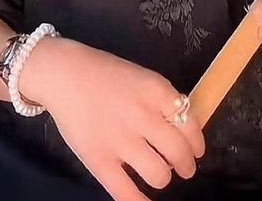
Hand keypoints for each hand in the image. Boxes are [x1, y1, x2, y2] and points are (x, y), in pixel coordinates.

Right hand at [20, 37, 204, 200]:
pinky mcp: (99, 160)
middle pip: (178, 152)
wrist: (65, 74)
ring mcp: (120, 140)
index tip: (196, 150)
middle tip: (184, 169)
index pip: (190, 124)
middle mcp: (142, 116)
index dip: (197, 143)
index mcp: (156, 91)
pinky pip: (127, 193)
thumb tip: (183, 129)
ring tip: (160, 174)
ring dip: (164, 178)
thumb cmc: (105, 73)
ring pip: (159, 175)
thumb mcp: (142, 77)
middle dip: (186, 166)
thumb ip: (161, 101)